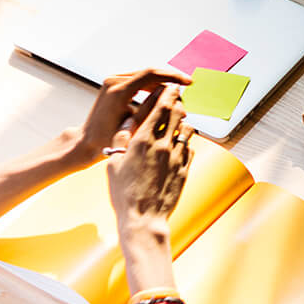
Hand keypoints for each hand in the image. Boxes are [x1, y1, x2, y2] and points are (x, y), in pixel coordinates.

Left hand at [78, 66, 192, 157]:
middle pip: (149, 73)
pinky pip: (137, 81)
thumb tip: (172, 94)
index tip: (187, 82)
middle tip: (184, 93)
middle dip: (169, 82)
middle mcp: (113, 81)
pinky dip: (151, 87)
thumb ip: (153, 107)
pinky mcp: (113, 85)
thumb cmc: (107, 139)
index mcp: (118, 90)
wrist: (86, 142)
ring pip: (144, 76)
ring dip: (161, 85)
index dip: (172, 76)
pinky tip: (161, 97)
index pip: (151, 74)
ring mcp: (112, 81)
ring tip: (173, 99)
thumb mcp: (135, 125)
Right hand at [107, 88, 192, 239]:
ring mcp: (176, 157)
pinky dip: (187, 140)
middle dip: (177, 101)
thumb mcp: (114, 163)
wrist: (143, 219)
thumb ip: (122, 139)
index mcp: (143, 140)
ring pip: (186, 129)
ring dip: (184, 121)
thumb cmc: (124, 193)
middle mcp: (162, 145)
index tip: (169, 85)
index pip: (159, 108)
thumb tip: (127, 121)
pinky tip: (182, 141)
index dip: (166, 93)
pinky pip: (190, 147)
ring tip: (180, 118)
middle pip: (176, 114)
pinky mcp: (185, 169)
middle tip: (177, 95)